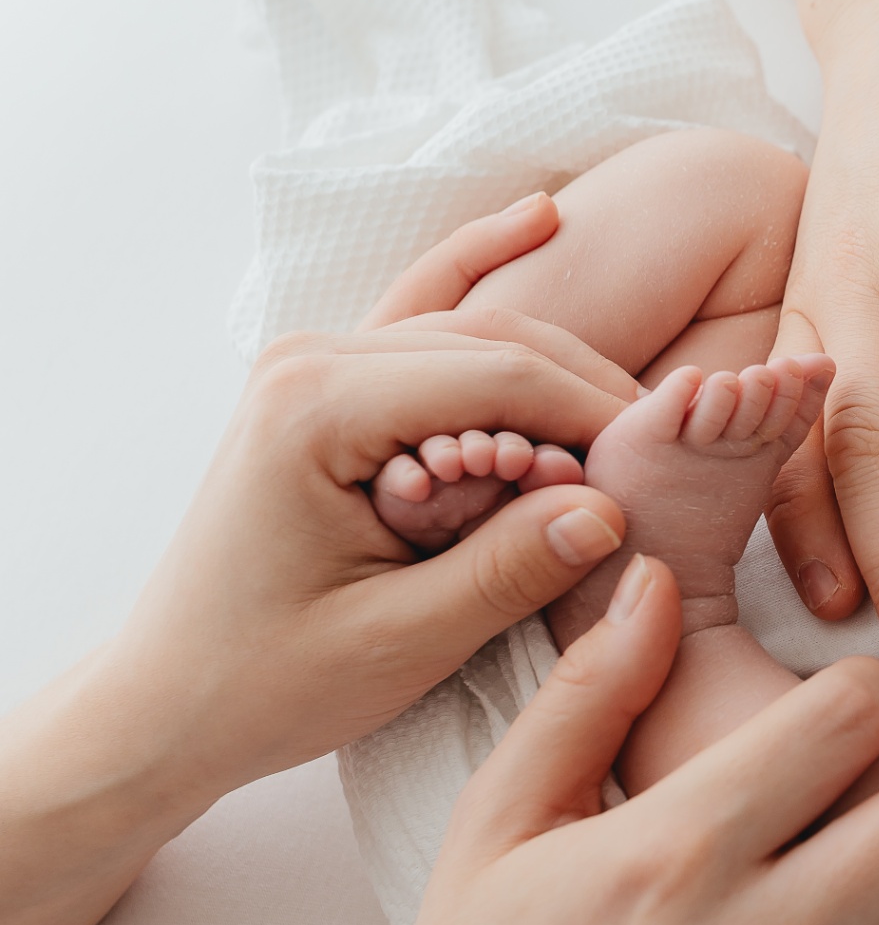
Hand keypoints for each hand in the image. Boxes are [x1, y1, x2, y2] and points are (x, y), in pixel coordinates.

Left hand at [0, 297, 636, 924]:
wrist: (165, 705)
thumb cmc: (265, 685)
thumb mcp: (399, 645)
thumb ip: (508, 570)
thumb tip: (614, 509)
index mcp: (314, 407)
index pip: (501, 376)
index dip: (598, 417)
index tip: (666, 472)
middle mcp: (308, 359)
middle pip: (497, 340)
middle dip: (591, 397)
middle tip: (666, 458)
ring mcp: (313, 362)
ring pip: (476, 329)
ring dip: (559, 371)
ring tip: (637, 422)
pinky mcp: (326, 384)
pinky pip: (425, 313)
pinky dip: (481, 265)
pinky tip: (540, 220)